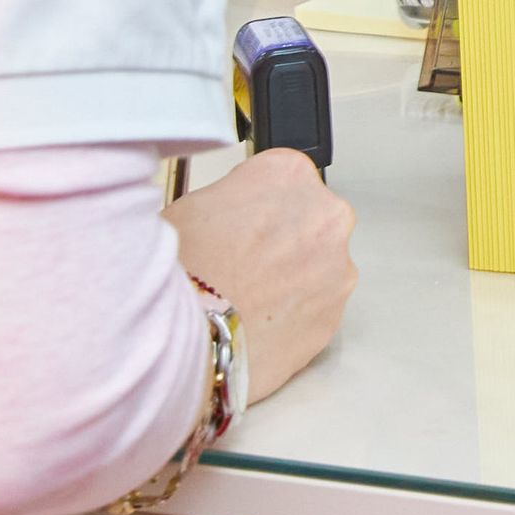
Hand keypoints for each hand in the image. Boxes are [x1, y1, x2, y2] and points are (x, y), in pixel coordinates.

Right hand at [166, 148, 355, 407]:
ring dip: (288, 279)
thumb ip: (228, 199)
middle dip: (277, 241)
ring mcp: (336, 267)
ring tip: (240, 300)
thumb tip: (229, 212)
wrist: (183, 340)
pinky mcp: (333, 316)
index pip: (280, 178)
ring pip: (315, 266)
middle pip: (306, 220)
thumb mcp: (187, 206)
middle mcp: (325, 214)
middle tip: (235, 265)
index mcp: (287, 174)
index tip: (235, 224)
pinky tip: (254, 323)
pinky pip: (313, 309)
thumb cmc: (178, 273)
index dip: (252, 205)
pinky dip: (290, 316)